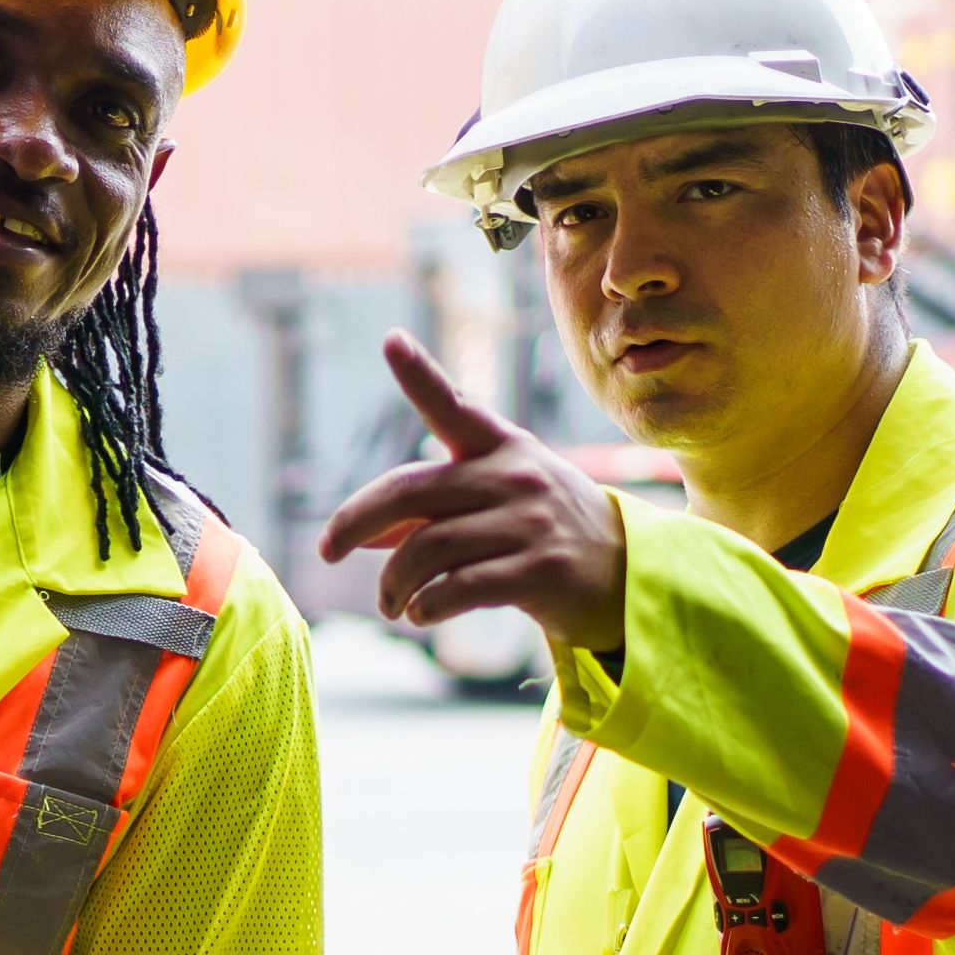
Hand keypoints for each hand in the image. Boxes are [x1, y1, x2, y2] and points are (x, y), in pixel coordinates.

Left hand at [318, 336, 627, 658]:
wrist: (627, 574)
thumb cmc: (543, 532)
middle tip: (328, 551)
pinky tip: (420, 613)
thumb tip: (359, 537)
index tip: (391, 341)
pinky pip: (458, 588)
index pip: (453, 405)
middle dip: (355, 522)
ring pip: (426, 549)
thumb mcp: (496, 503)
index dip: (419, 374)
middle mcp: (513, 476)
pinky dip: (425, 606)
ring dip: (392, 583)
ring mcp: (529, 523)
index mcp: (501, 447)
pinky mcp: (540, 571)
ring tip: (390, 603)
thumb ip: (430, 512)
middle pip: (410, 491)